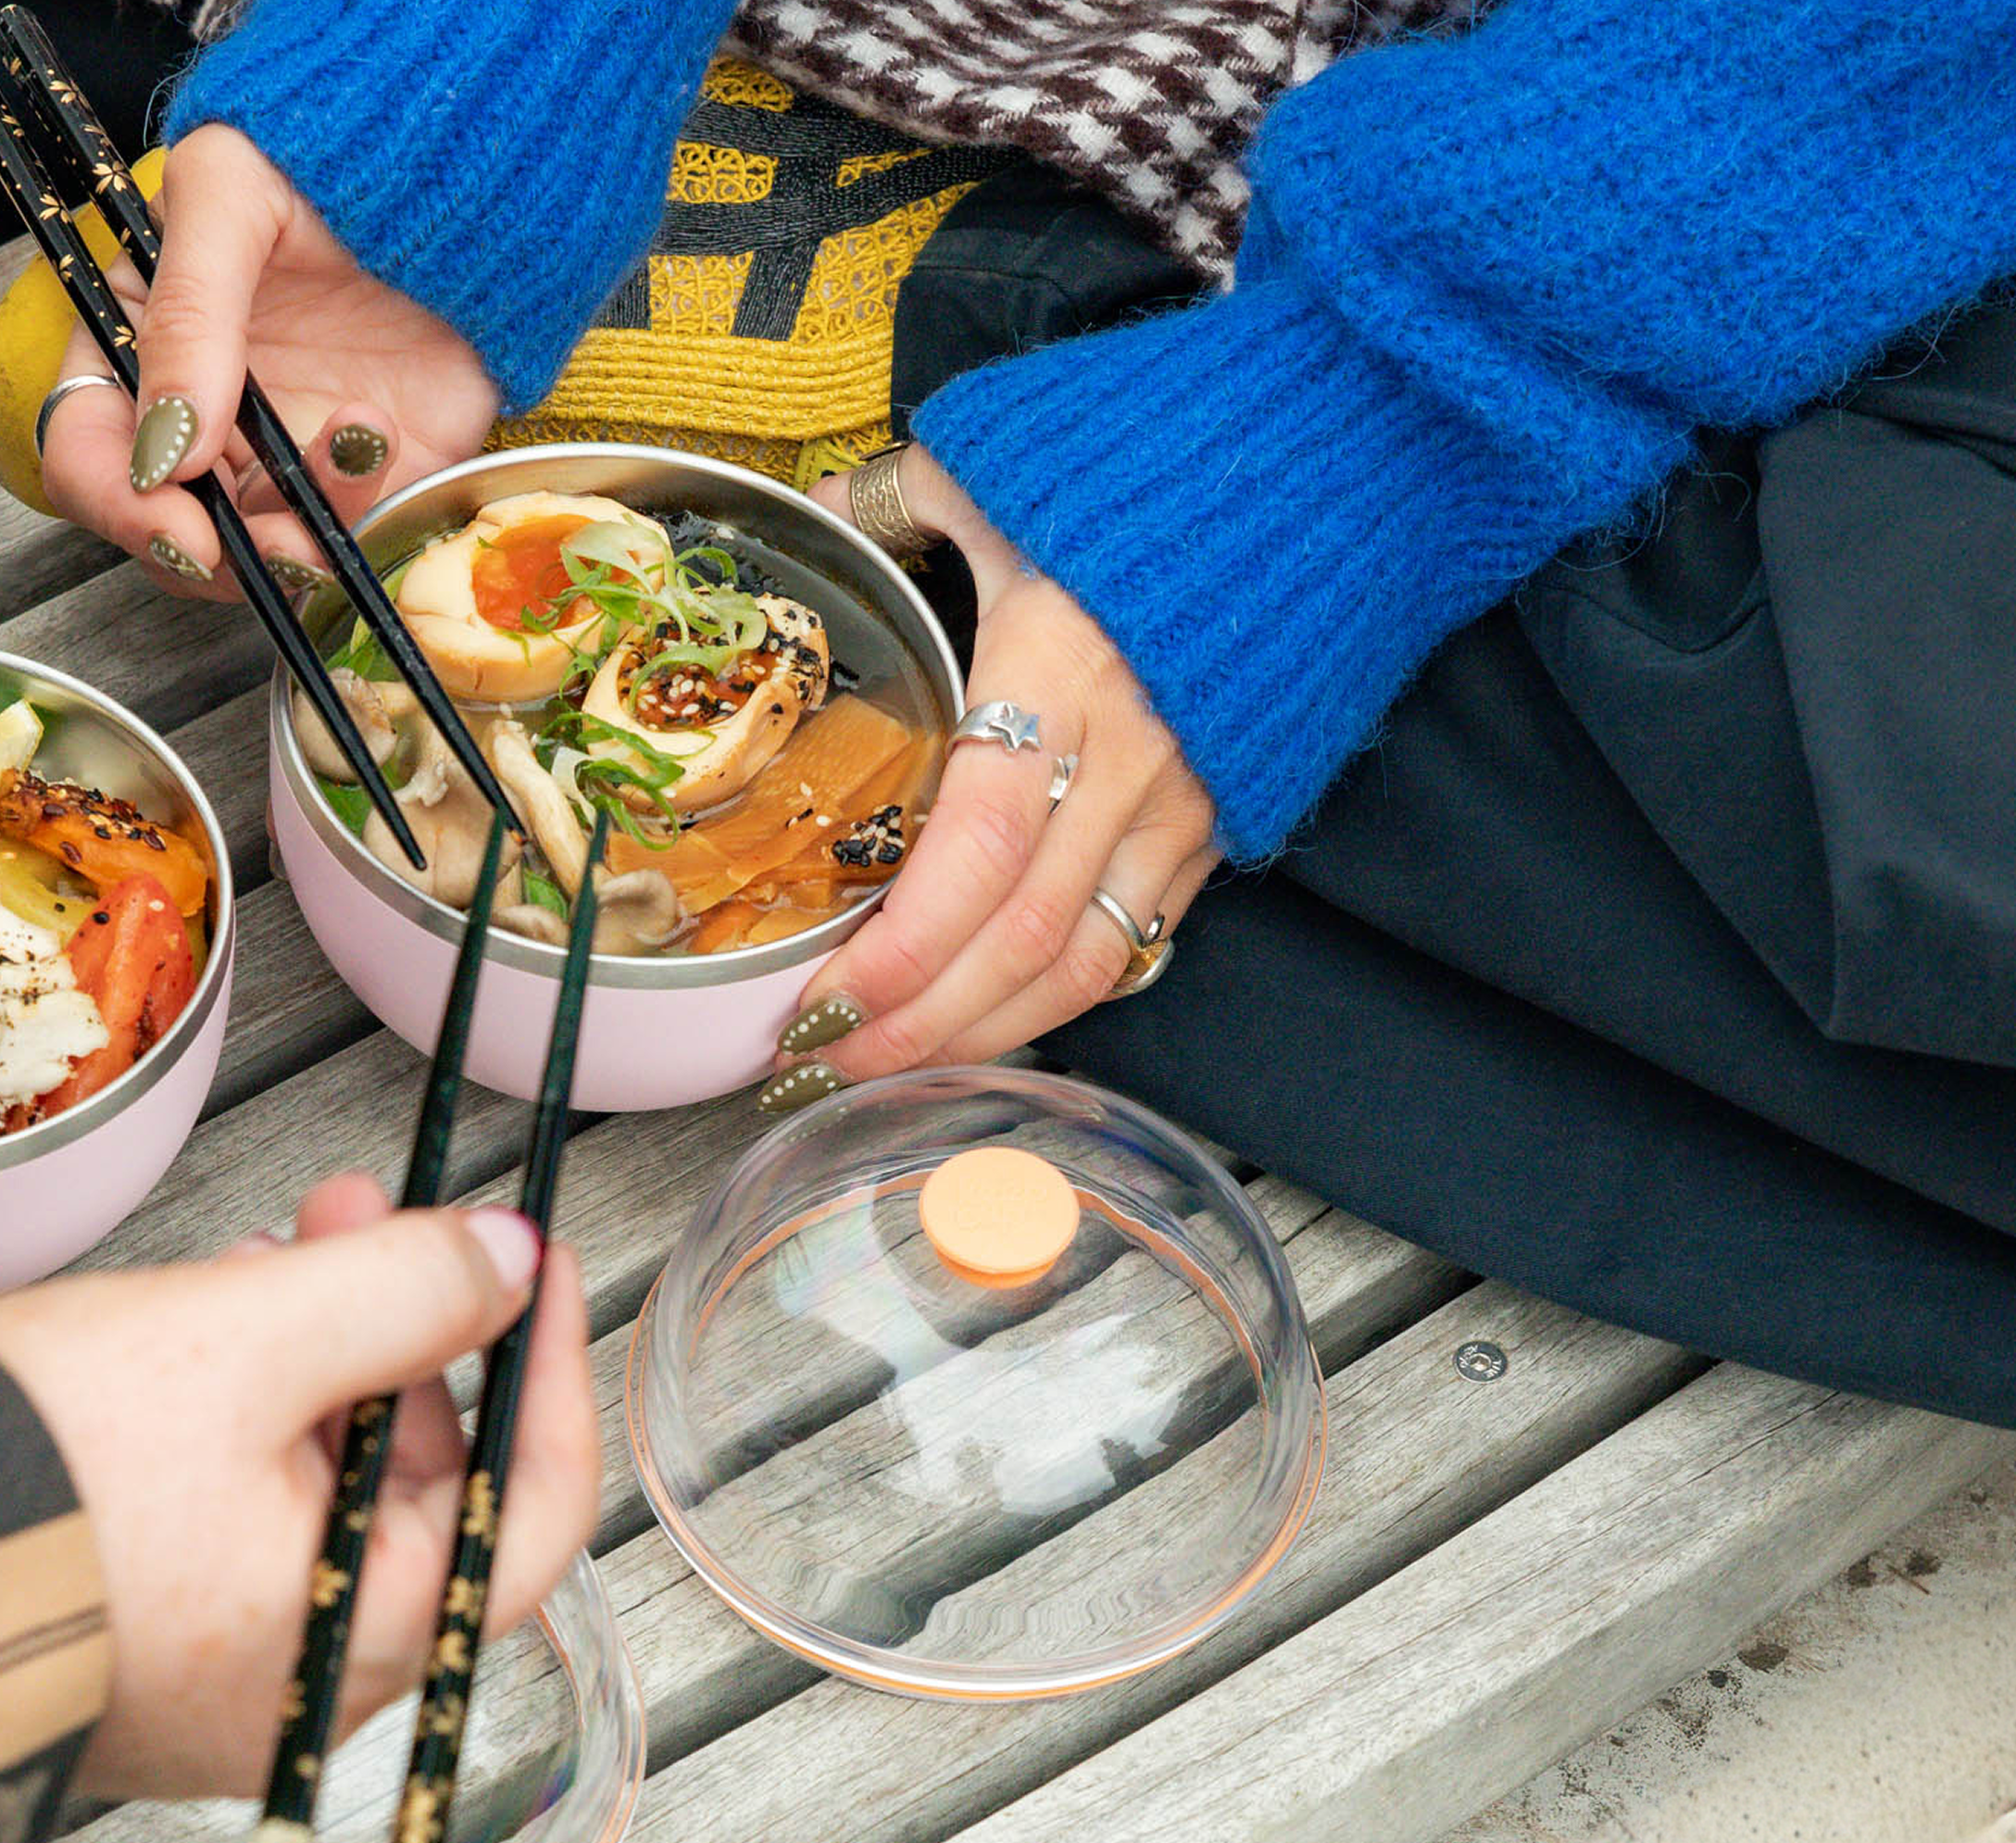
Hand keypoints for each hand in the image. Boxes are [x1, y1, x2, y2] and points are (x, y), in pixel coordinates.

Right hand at [0, 1175, 598, 1798]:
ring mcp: (218, 1681)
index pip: (534, 1507)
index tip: (528, 1257)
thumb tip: (504, 1259)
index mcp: (369, 1640)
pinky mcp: (134, 1648)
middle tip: (358, 1211)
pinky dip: (240, 1424)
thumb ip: (398, 1290)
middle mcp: (308, 1690)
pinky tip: (197, 1332)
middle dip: (401, 1332)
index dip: (542, 1365)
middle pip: (420, 1491)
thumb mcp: (243, 1342)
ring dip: (316, 1362)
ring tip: (262, 1250)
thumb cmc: (34, 1479)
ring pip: (321, 1497)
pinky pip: (235, 1527)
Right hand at [41, 125, 499, 599]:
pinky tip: (377, 432)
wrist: (443, 164)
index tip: (180, 528)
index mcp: (136, 354)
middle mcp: (200, 422)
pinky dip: (362, 505)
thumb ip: (188, 311)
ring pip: (260, 553)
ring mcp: (281, 456)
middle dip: (218, 554)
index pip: (87, 457)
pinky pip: (348, 532)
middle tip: (273, 541)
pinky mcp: (364, 475)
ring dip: (299, 534)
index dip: (120, 506)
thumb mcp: (228, 192)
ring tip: (350, 447)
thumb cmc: (315, 161)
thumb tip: (170, 443)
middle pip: (168, 533)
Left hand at [786, 449, 1221, 1089]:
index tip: (818, 1004)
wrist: (1345, 456)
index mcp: (1059, 667)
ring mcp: (1186, 798)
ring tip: (887, 1066)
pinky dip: (1053, 999)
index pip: (975, 851)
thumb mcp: (1010, 462)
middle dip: (915, 1024)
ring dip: (979, 1033)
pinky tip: (981, 1021)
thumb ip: (904, 502)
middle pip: (1019, 937)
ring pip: (1082, 962)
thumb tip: (818, 517)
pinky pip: (1132, 937)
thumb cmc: (1162, 455)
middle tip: (820, 1065)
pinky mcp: (1222, 820)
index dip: (899, 952)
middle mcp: (1129, 753)